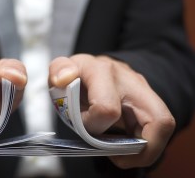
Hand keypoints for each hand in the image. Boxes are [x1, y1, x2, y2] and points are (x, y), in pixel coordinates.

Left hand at [49, 54, 174, 168]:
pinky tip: (126, 146)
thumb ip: (59, 70)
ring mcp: (144, 93)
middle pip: (158, 120)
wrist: (97, 68)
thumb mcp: (62, 69)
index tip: (82, 124)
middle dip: (140, 148)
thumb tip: (63, 79)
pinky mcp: (150, 104)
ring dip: (144, 150)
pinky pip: (158, 130)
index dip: (92, 126)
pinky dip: (144, 145)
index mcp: (103, 71)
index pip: (107, 109)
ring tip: (122, 154)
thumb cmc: (79, 75)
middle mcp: (130, 81)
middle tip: (116, 154)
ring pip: (164, 127)